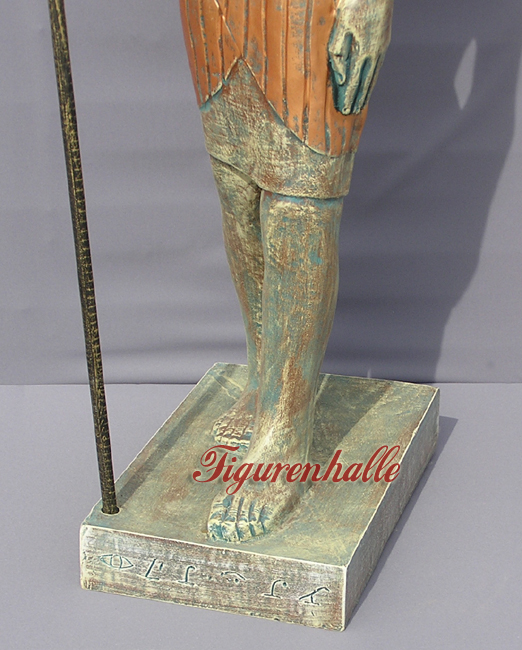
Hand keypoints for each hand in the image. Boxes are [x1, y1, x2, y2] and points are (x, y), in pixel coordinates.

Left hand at [328, 0, 392, 114]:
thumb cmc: (354, 3)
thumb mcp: (340, 26)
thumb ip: (338, 53)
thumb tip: (342, 78)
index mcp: (364, 51)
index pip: (355, 81)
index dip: (350, 97)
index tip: (345, 110)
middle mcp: (376, 52)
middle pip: (366, 83)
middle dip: (358, 99)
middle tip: (351, 113)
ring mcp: (382, 47)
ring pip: (374, 75)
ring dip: (366, 91)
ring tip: (360, 104)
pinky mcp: (384, 41)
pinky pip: (377, 66)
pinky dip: (372, 78)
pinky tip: (369, 83)